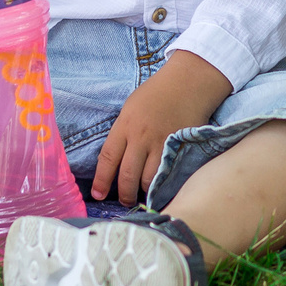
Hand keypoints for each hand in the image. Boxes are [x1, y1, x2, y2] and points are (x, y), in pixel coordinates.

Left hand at [92, 50, 232, 204]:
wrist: (187, 82)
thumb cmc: (156, 93)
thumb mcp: (131, 109)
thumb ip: (123, 133)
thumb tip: (114, 160)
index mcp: (125, 125)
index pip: (107, 159)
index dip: (101, 181)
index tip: (97, 195)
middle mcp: (141, 137)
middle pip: (128, 176)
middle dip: (124, 195)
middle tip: (124, 202)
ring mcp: (162, 144)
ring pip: (149, 180)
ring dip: (145, 192)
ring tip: (143, 195)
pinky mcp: (180, 149)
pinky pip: (168, 174)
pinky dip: (163, 184)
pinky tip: (160, 188)